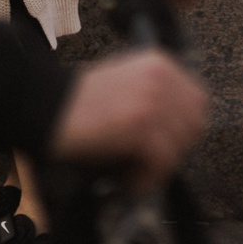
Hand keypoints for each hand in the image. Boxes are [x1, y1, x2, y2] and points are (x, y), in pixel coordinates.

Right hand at [50, 49, 210, 191]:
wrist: (44, 104)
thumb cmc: (78, 101)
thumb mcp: (125, 82)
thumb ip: (155, 96)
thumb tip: (178, 129)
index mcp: (159, 62)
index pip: (198, 102)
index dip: (184, 129)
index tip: (166, 145)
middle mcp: (161, 76)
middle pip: (194, 126)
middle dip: (173, 150)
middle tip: (147, 164)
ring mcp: (151, 99)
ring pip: (178, 147)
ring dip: (157, 168)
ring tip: (132, 174)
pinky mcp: (139, 124)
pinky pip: (161, 161)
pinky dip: (145, 178)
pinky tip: (126, 180)